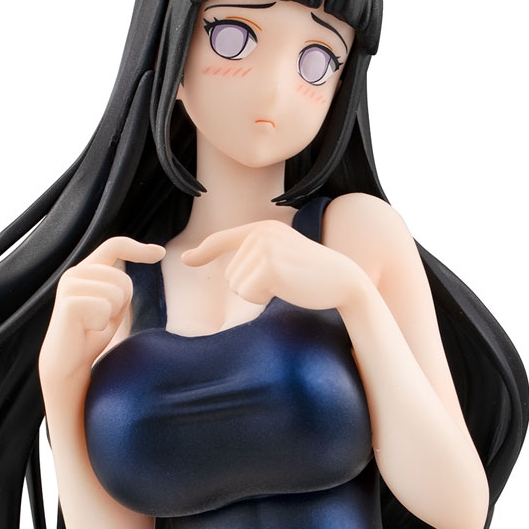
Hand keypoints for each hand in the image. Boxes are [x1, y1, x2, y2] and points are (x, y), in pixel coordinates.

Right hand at [39, 237, 164, 397]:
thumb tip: (148, 260)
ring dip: (111, 314)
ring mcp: (68, 287)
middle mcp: (74, 273)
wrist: (67, 364)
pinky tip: (87, 330)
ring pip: (116, 293)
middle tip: (102, 319)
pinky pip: (105, 308)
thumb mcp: (111, 303)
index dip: (138, 248)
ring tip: (94, 324)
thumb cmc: (92, 333)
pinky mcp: (69, 304)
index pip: (115, 245)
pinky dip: (102, 324)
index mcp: (85, 270)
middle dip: (122, 302)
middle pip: (123, 278)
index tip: (160, 253)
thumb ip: (120, 283)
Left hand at [181, 220, 363, 310]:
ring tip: (285, 283)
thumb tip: (231, 275)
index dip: (203, 251)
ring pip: (236, 285)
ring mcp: (264, 248)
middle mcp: (260, 234)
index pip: (223, 239)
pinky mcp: (269, 266)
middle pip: (230, 273)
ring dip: (257, 293)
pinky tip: (285, 290)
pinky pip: (248, 293)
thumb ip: (257, 259)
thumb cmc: (311, 276)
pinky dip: (262, 299)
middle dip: (250, 286)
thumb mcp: (282, 258)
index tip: (186, 260)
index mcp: (262, 229)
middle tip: (282, 280)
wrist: (343, 280)